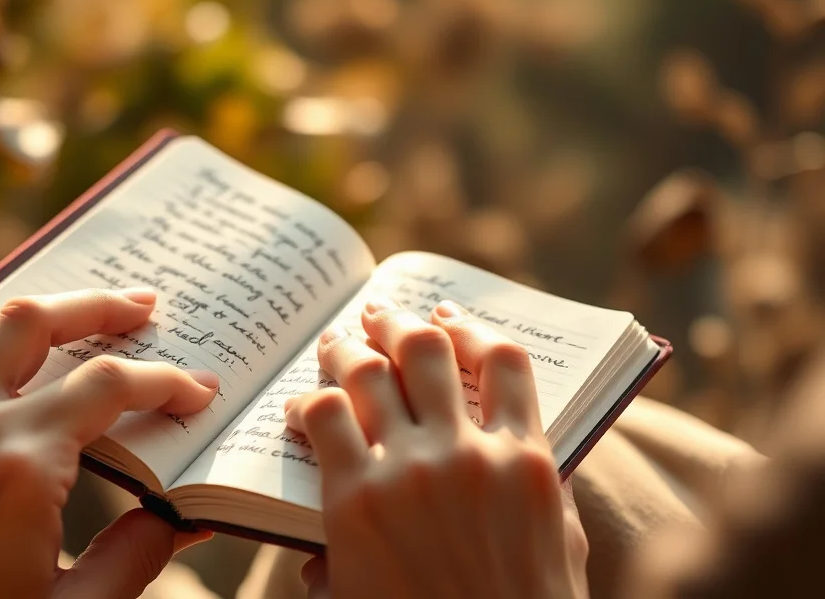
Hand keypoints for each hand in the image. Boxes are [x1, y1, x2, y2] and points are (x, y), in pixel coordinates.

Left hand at [0, 288, 216, 597]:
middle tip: (148, 307)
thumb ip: (139, 552)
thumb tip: (191, 514)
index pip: (108, 388)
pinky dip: (16, 347)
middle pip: (42, 323)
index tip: (199, 392)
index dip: (164, 383)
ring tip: (101, 316)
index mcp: (18, 466)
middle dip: (102, 307)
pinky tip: (45, 359)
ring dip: (57, 315)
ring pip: (0, 331)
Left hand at [286, 299, 588, 598]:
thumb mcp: (561, 547)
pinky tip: (300, 405)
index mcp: (529, 461)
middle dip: (396, 322)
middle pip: (428, 349)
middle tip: (375, 314)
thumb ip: (545, 487)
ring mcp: (413, 472)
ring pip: (370, 372)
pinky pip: (325, 418)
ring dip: (348, 348)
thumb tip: (520, 445)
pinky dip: (311, 400)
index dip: (468, 327)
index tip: (444, 315)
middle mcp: (471, 453)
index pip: (503, 360)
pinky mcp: (356, 501)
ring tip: (334, 343)